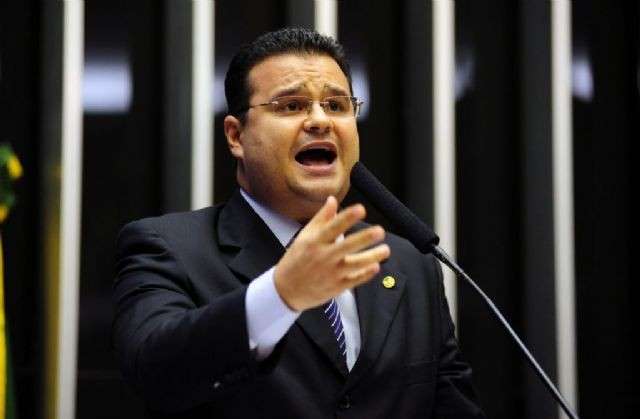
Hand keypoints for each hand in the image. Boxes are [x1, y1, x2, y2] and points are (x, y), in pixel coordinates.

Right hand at [274, 196, 390, 310]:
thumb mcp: (305, 236)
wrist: (285, 290)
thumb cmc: (296, 259)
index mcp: (314, 241)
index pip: (333, 227)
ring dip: (372, 257)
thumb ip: (321, 218)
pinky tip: (376, 266)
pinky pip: (354, 280)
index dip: (347, 217)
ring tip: (385, 250)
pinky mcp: (336, 287)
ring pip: (355, 265)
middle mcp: (323, 256)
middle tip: (380, 231)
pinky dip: (366, 274)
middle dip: (364, 238)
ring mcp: (330, 273)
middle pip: (347, 246)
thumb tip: (333, 199)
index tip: (361, 209)